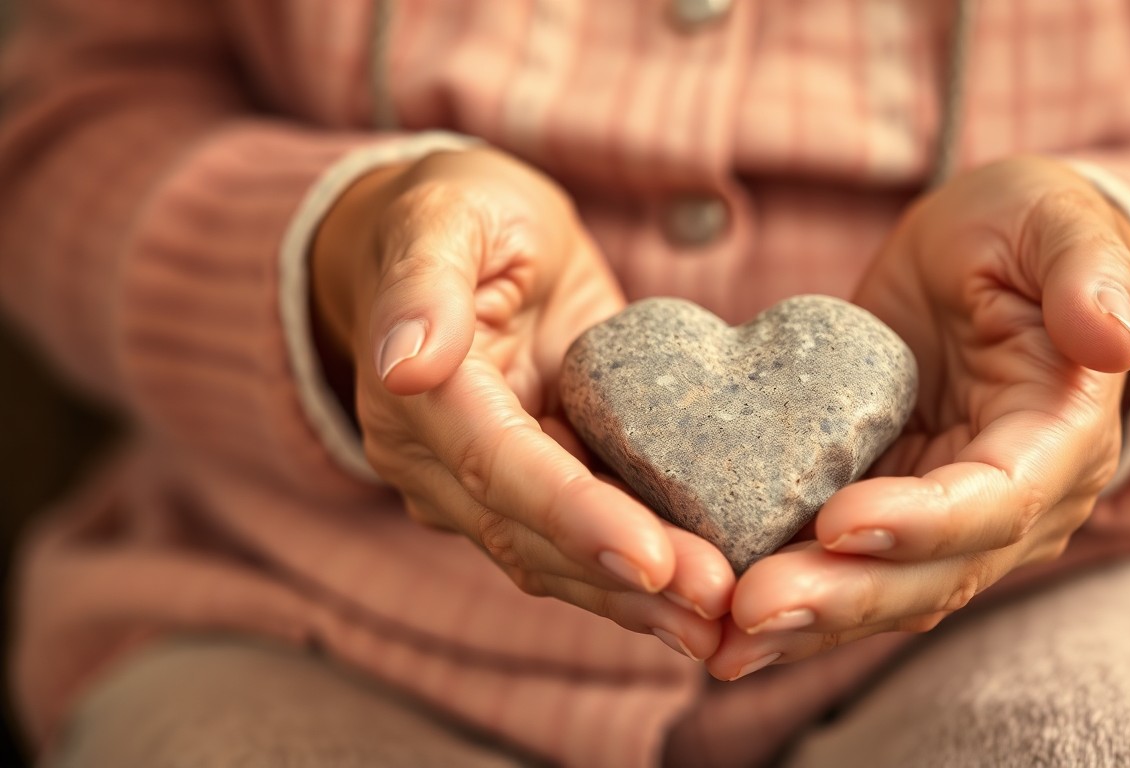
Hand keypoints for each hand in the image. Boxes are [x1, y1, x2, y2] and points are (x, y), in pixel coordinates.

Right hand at [311, 148, 733, 659]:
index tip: (654, 558)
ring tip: (725, 630)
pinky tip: (706, 609)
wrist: (466, 243)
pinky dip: (642, 583)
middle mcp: (439, 464)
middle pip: (534, 538)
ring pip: (559, 562)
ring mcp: (483, 489)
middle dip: (626, 579)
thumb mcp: (445, 216)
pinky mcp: (535, 490)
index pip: (498, 468)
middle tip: (720, 607)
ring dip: (640, 603)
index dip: (575, 516)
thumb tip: (404, 365)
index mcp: (417, 400)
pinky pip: (585, 547)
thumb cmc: (458, 215)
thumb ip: (423, 284)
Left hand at [705, 156, 1129, 679]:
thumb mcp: (1055, 222)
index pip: (996, 503)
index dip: (922, 522)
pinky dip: (790, 606)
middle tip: (752, 609)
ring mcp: (948, 526)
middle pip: (932, 575)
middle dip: (842, 598)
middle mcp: (1014, 507)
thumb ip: (1088, 271)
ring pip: (881, 594)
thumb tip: (1112, 339)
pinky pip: (842, 575)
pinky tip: (722, 632)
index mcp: (1057, 441)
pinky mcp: (889, 520)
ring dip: (805, 623)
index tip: (838, 521)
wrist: (980, 263)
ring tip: (723, 642)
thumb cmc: (1021, 233)